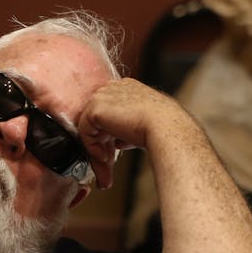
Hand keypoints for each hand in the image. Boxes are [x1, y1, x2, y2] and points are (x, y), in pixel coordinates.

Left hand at [75, 79, 196, 189]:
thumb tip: (117, 142)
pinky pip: (84, 130)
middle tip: (106, 164)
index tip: (114, 151)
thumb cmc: (164, 127)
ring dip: (96, 148)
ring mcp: (104, 95)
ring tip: (106, 165)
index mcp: (128, 88)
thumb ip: (127, 130)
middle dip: (100, 143)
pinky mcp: (96, 107)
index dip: (109, 133)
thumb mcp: (143, 126)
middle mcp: (114, 88)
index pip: (109, 111)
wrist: (167, 127)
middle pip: (98, 118)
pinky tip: (105, 157)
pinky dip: (92, 147)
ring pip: (90, 125)